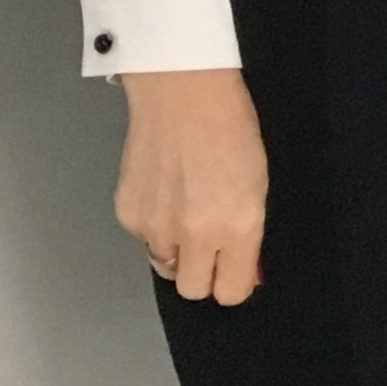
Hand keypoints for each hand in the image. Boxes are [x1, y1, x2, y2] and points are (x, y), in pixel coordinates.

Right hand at [114, 67, 266, 304]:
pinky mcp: (127, 216)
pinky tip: (166, 193)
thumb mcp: (259, 184)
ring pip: (165, 267)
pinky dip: (155, 228)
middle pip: (194, 290)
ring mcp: (155, 228)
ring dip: (178, 253)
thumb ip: (249, 233)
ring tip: (187, 213)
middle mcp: (194, 235)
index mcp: (236, 227)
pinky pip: (143, 241)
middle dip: (205, 275)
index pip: (232, 292)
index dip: (236, 283)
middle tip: (212, 248)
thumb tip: (248, 269)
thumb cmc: (231, 128)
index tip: (239, 270)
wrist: (182, 92)